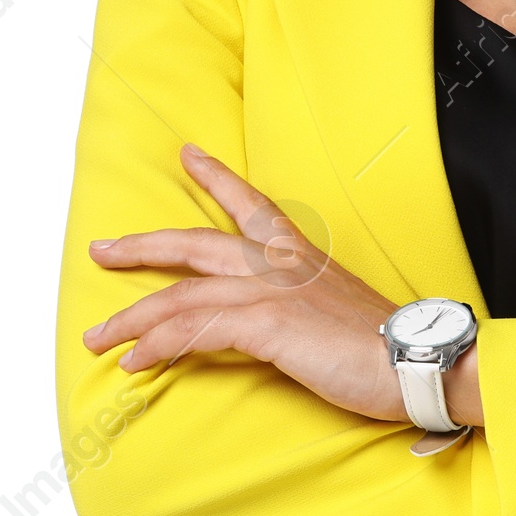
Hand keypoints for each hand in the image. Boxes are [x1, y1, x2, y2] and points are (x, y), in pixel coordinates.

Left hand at [83, 145, 415, 421]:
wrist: (416, 360)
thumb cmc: (389, 348)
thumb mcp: (341, 315)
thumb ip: (307, 310)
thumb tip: (286, 328)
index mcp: (301, 257)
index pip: (253, 205)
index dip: (218, 179)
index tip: (190, 155)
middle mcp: (279, 265)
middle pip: (193, 243)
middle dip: (142, 247)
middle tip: (103, 251)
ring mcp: (269, 292)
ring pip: (180, 294)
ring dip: (132, 319)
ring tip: (100, 338)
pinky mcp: (265, 324)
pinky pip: (193, 330)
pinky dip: (158, 345)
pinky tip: (136, 361)